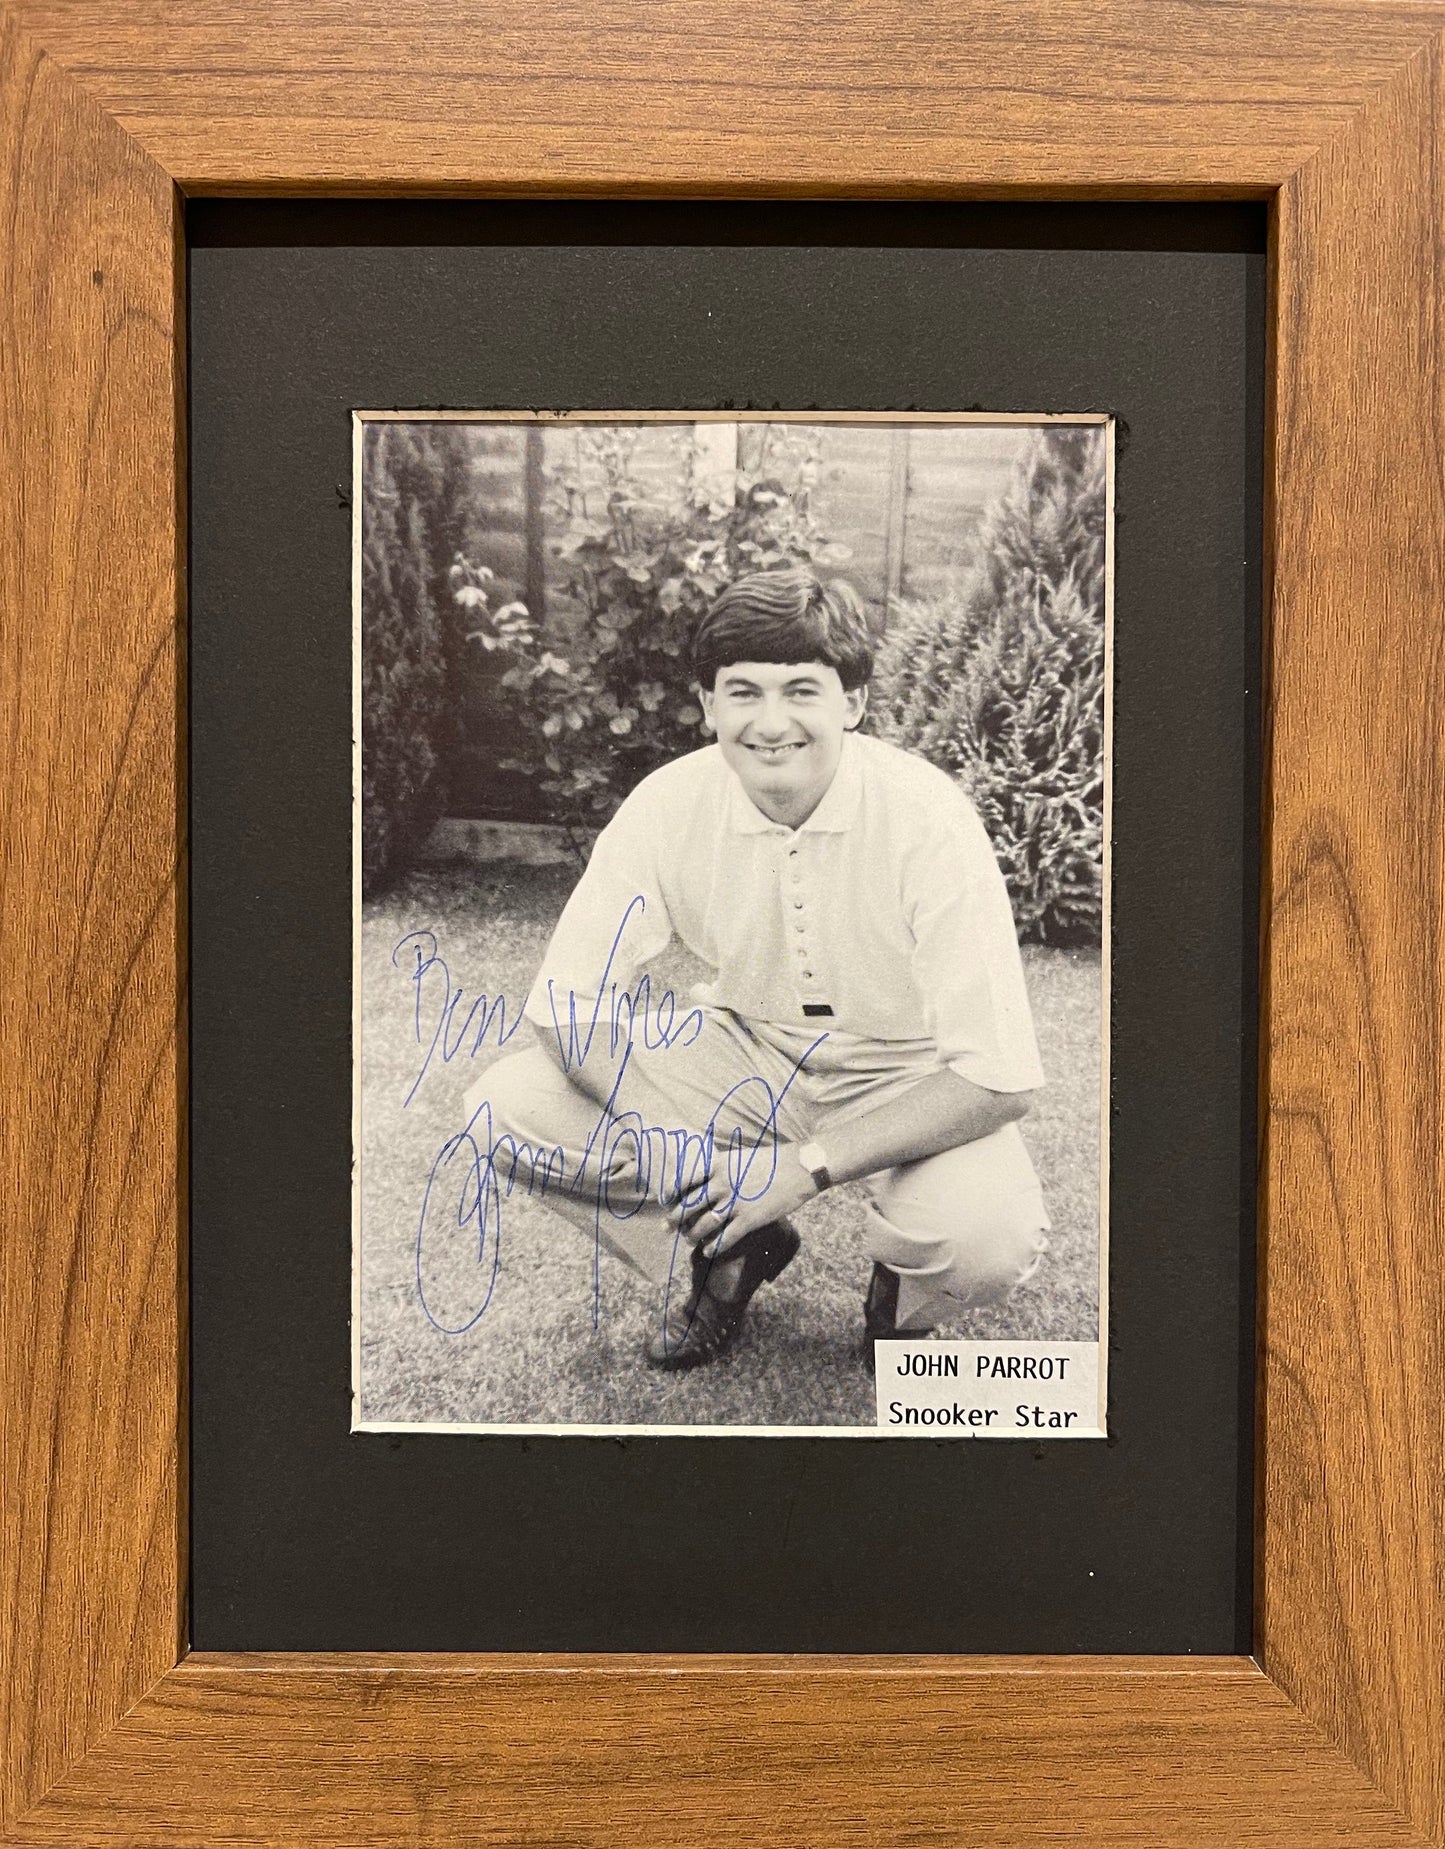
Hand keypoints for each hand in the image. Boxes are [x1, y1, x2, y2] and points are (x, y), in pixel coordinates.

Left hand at [671, 1145, 818, 1255]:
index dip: (672, 1193)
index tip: (665, 1201)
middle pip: (689, 1205)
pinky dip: (714, 1247)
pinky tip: (708, 1252)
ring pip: (703, 1225)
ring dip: (693, 1235)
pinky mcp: (750, 1219)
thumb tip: (706, 1177)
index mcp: (718, 1165)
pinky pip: (725, 1238)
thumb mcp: (740, 1157)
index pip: (685, 1180)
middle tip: (667, 1227)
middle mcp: (722, 1184)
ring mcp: (735, 1202)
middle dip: (675, 1219)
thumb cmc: (771, 1161)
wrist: (799, 1167)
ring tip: (689, 1240)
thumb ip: (721, 1167)